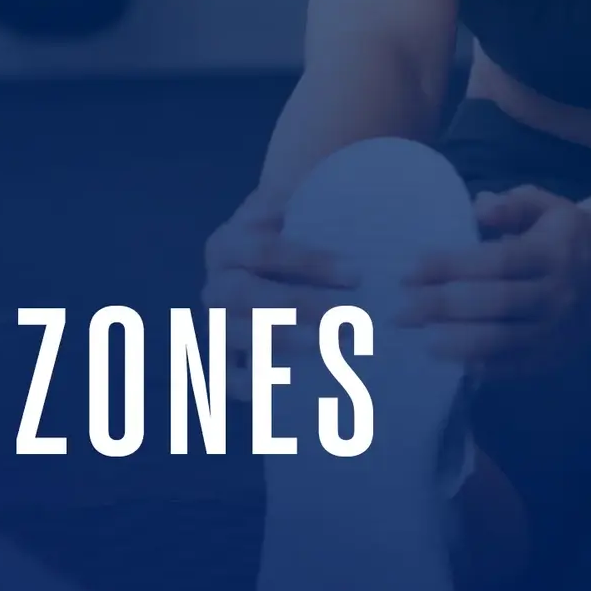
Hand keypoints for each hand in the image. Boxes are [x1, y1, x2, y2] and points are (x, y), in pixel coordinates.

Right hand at [201, 186, 357, 393]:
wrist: (266, 263)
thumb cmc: (295, 235)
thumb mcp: (296, 210)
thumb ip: (319, 203)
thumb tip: (375, 204)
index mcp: (227, 243)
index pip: (264, 249)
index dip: (309, 262)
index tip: (357, 275)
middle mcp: (214, 284)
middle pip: (247, 295)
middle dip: (298, 306)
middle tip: (349, 320)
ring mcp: (215, 323)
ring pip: (235, 334)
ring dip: (281, 343)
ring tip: (328, 349)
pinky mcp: (220, 360)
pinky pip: (226, 376)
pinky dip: (249, 385)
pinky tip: (285, 387)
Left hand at [396, 185, 590, 379]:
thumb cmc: (566, 232)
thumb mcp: (545, 205)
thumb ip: (511, 203)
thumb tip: (478, 208)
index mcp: (553, 253)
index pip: (496, 262)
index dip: (451, 267)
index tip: (409, 270)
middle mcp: (558, 295)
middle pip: (495, 304)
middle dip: (442, 308)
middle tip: (400, 310)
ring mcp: (558, 330)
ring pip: (503, 341)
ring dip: (457, 342)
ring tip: (419, 339)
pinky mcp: (556, 356)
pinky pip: (515, 366)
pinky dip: (482, 365)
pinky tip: (450, 358)